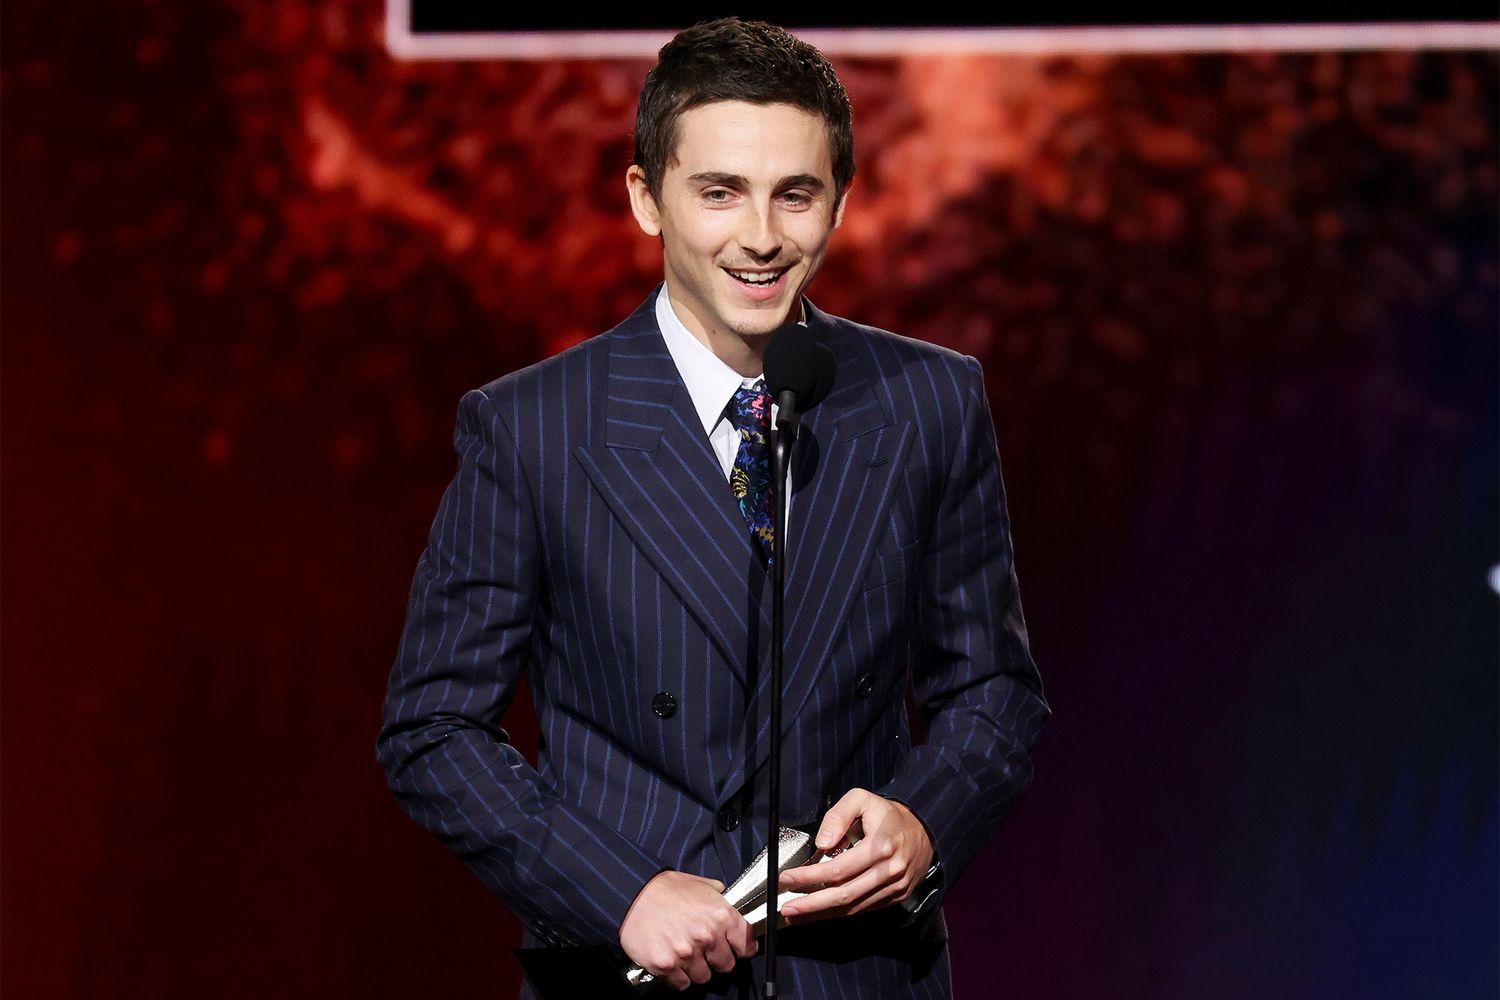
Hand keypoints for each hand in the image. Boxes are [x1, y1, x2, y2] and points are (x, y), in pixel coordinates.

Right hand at [619, 870, 756, 989]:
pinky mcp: (667, 965)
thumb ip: (717, 895)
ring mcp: (687, 953)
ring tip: (684, 953)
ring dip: (696, 968)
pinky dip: (677, 976)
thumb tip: (727, 898)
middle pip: (726, 965)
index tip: (738, 949)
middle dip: (717, 959)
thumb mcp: (698, 884)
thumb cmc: (664, 888)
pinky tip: (671, 960)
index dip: (743, 947)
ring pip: (703, 977)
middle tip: (705, 950)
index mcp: (720, 915)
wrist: (632, 894)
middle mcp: (708, 936)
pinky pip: (682, 983)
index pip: (747, 943)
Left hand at [777, 788, 933, 922]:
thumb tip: (821, 843)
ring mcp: (894, 888)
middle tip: (787, 908)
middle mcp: (889, 871)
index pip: (837, 870)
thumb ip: (838, 815)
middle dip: (812, 905)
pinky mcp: (896, 897)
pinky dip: (840, 913)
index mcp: (880, 847)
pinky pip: (864, 909)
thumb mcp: (861, 799)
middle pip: (844, 895)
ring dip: (822, 914)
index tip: (786, 879)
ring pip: (853, 907)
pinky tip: (821, 912)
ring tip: (797, 915)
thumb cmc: (888, 814)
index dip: (809, 877)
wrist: (926, 828)